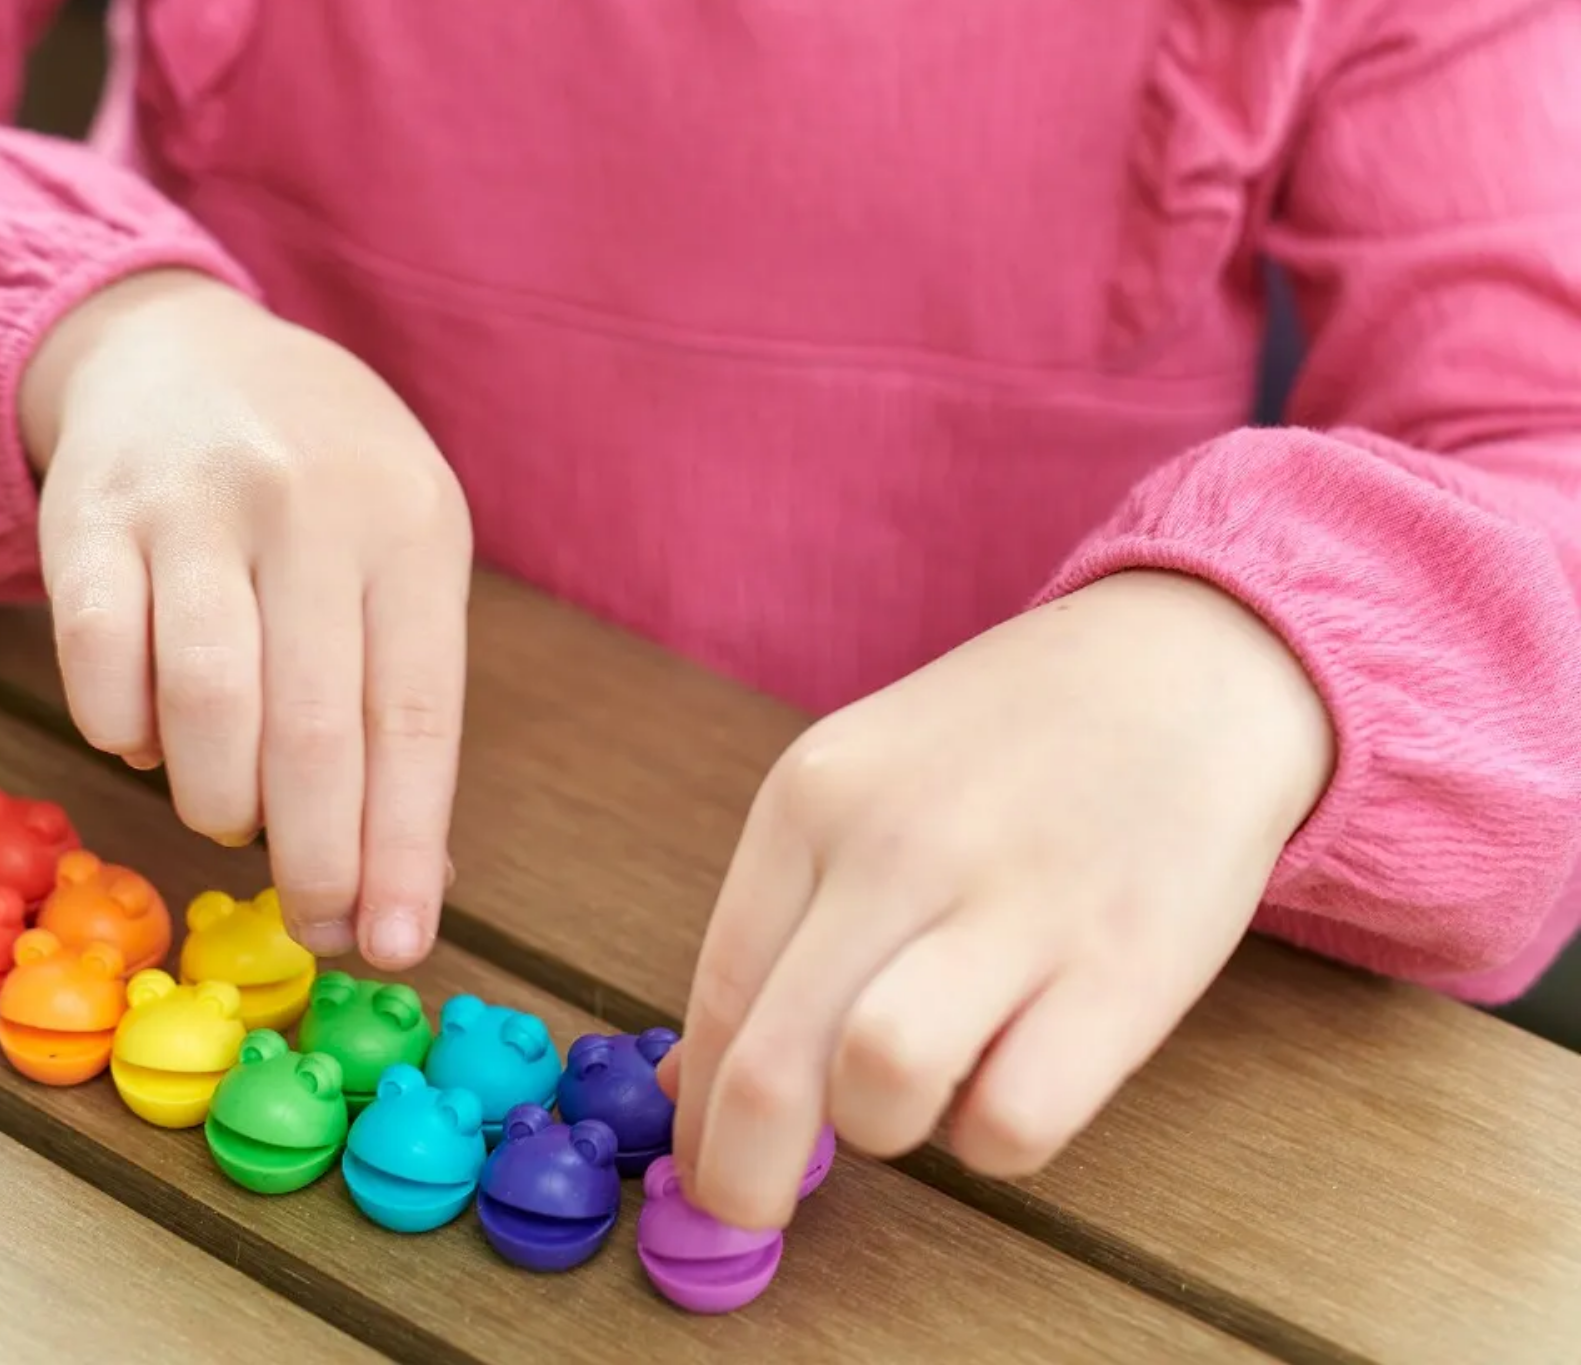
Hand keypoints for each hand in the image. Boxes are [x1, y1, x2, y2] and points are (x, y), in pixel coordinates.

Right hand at [18, 269, 472, 969]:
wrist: (181, 349)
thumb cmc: (319, 478)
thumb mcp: (400, 544)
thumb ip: (403, 688)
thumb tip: (409, 879)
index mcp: (409, 519)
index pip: (413, 713)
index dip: (404, 844)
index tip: (398, 942)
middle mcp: (306, 504)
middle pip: (312, 727)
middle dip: (317, 857)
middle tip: (317, 926)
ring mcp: (191, 504)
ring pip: (203, 705)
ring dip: (218, 799)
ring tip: (233, 813)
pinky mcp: (87, 518)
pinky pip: (97, 666)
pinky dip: (121, 732)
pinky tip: (148, 737)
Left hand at [663, 571, 1333, 1228]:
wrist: (1180, 667)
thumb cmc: (1001, 744)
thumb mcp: (862, 782)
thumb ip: (780, 921)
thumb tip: (696, 1084)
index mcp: (813, 797)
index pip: (719, 988)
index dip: (700, 1110)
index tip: (705, 1161)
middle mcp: (895, 844)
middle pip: (772, 1063)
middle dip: (744, 1174)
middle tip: (755, 1209)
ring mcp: (1011, 901)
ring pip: (880, 1084)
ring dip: (883, 1131)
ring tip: (914, 1094)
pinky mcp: (1123, 966)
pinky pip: (1014, 1121)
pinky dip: (996, 1137)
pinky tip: (1013, 1075)